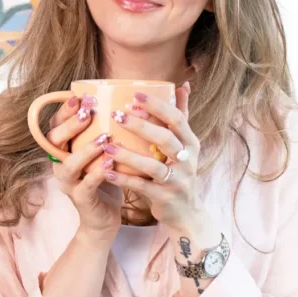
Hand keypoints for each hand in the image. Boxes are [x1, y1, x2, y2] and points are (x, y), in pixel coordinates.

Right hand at [47, 94, 122, 243]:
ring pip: (69, 164)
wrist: (104, 218)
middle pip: (54, 141)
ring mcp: (69, 183)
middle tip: (89, 113)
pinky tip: (111, 162)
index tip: (80, 97)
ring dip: (86, 149)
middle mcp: (60, 165)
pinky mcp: (81, 199)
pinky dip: (98, 173)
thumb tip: (123, 100)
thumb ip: (105, 130)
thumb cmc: (106, 178)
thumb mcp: (103, 151)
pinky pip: (86, 185)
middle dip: (71, 125)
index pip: (56, 125)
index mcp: (64, 150)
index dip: (64, 111)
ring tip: (104, 138)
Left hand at [99, 82, 202, 231]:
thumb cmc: (179, 171)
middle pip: (165, 138)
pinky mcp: (165, 197)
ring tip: (107, 146)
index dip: (157, 106)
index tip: (135, 95)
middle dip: (141, 126)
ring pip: (152, 165)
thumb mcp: (185, 145)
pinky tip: (106, 172)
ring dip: (128, 155)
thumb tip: (183, 85)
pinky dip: (124, 179)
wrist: (186, 212)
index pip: (177, 119)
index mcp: (191, 143)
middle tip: (117, 115)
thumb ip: (182, 116)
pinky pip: (142, 187)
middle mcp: (187, 160)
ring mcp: (177, 180)